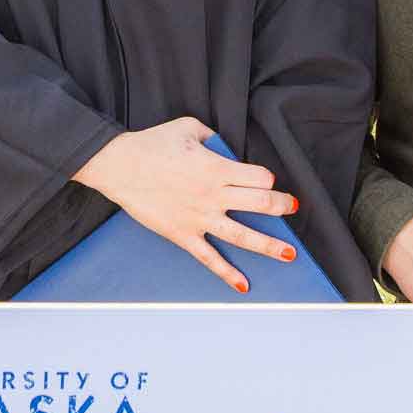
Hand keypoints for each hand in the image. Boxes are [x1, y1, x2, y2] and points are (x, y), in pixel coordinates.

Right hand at [74, 117, 299, 292]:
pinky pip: (209, 258)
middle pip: (261, 204)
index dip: (270, 179)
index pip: (260, 177)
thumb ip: (214, 136)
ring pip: (243, 235)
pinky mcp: (184, 234)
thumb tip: (226, 145)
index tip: (270, 182)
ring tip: (289, 254)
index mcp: (217, 168)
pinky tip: (244, 284)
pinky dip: (227, 273)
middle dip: (283, 207)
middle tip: (294, 209)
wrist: (119, 166)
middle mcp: (213, 195)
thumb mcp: (189, 127)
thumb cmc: (152, 144)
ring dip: (270, 246)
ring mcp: (199, 218)